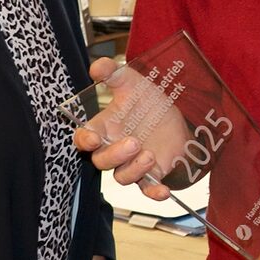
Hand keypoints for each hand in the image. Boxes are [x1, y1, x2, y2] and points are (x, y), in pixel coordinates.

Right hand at [71, 58, 181, 201]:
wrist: (176, 115)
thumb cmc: (146, 100)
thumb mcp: (131, 82)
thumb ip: (112, 73)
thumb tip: (97, 66)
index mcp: (104, 128)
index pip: (83, 140)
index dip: (84, 141)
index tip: (92, 138)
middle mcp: (114, 149)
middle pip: (102, 162)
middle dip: (115, 154)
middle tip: (134, 142)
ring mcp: (132, 163)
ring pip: (123, 177)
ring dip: (134, 169)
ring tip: (149, 154)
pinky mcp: (152, 174)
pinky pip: (148, 190)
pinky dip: (154, 193)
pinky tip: (163, 191)